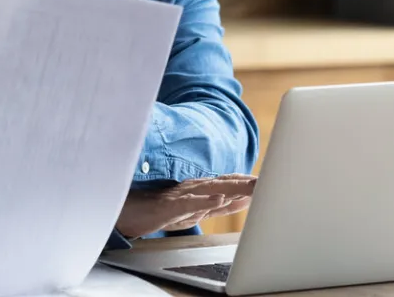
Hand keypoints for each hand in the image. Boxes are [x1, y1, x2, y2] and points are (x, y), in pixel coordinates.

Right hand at [115, 174, 256, 237]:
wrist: (125, 212)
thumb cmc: (156, 210)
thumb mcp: (189, 210)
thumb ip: (211, 206)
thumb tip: (235, 201)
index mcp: (197, 190)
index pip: (227, 184)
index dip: (247, 182)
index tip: (268, 181)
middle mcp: (192, 189)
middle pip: (224, 184)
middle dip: (246, 183)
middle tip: (268, 181)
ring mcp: (180, 196)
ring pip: (210, 190)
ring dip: (232, 188)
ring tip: (252, 187)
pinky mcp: (168, 206)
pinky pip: (188, 203)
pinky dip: (204, 201)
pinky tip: (219, 200)